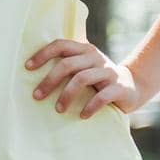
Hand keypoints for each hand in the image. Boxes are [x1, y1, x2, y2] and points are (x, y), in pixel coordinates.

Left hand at [25, 39, 141, 118]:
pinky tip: (82, 115)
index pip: (61, 45)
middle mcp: (96, 57)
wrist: (132, 87)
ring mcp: (109, 72)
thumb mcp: (83, 68)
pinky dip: (90, 107)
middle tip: (36, 96)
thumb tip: (29, 72)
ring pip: (82, 79)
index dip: (43, 54)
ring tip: (58, 110)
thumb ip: (66, 65)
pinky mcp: (120, 87)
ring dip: (66, 95)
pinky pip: (102, 96)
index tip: (27, 67)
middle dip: (49, 81)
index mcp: (84, 50)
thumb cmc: (97, 79)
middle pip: (68, 65)